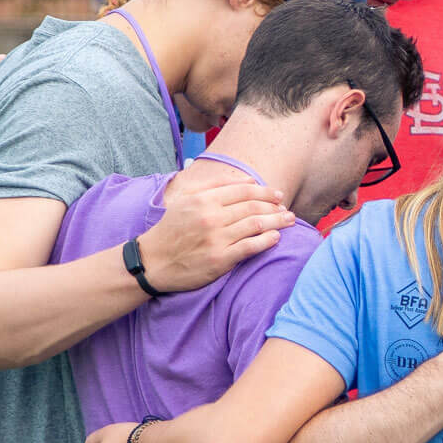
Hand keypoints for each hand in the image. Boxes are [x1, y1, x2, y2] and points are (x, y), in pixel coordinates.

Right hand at [134, 171, 291, 291]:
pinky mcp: (220, 259)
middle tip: (287, 210)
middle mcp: (211, 217)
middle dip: (275, 207)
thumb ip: (215, 185)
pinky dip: (267, 241)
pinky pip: (250, 247)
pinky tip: (276, 238)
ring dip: (277, 222)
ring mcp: (216, 239)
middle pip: (253, 207)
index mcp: (204, 200)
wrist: (153, 261)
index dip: (265, 192)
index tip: (278, 195)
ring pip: (256, 225)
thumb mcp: (186, 199)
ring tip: (289, 221)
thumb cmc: (172, 229)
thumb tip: (247, 180)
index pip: (244, 191)